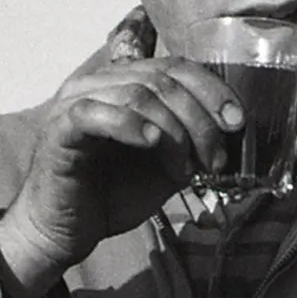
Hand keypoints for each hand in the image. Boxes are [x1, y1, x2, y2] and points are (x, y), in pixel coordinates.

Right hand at [0, 51, 242, 286]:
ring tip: (183, 169)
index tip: (237, 122)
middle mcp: (100, 83)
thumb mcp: (167, 164)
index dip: (212, 90)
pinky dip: (130, 125)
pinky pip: (95, 113)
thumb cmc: (113, 194)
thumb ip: (193, 141)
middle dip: (199, 120)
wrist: (67, 231)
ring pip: (137, 94)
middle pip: (163, 79)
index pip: (176, 66)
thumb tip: (233, 130)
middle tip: (214, 160)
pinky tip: (151, 144)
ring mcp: (76, 101)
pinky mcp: (59, 128)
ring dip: (173, 133)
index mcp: (126, 83)